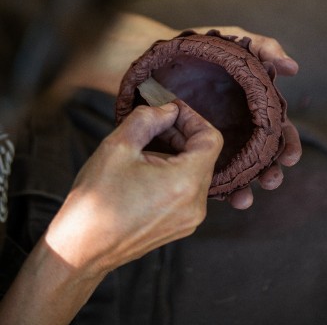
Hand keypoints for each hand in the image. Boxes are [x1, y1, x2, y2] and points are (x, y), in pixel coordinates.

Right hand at [45, 100, 222, 273]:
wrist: (81, 250)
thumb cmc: (95, 201)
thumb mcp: (117, 146)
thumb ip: (148, 119)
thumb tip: (168, 110)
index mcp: (185, 183)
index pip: (211, 139)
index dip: (193, 118)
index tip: (172, 110)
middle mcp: (195, 204)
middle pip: (204, 155)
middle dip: (182, 134)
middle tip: (155, 123)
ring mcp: (190, 219)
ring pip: (196, 172)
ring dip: (177, 153)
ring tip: (146, 147)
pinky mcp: (181, 226)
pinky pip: (188, 190)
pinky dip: (175, 172)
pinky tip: (148, 169)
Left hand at [194, 26, 301, 209]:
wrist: (155, 61)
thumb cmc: (198, 50)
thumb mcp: (232, 41)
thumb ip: (263, 48)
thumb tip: (293, 69)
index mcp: (252, 108)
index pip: (278, 130)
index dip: (287, 144)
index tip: (290, 157)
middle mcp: (238, 128)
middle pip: (262, 157)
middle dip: (270, 172)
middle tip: (271, 181)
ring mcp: (217, 142)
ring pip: (237, 171)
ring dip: (245, 187)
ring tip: (243, 200)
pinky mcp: (192, 151)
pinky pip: (206, 172)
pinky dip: (215, 188)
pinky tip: (219, 197)